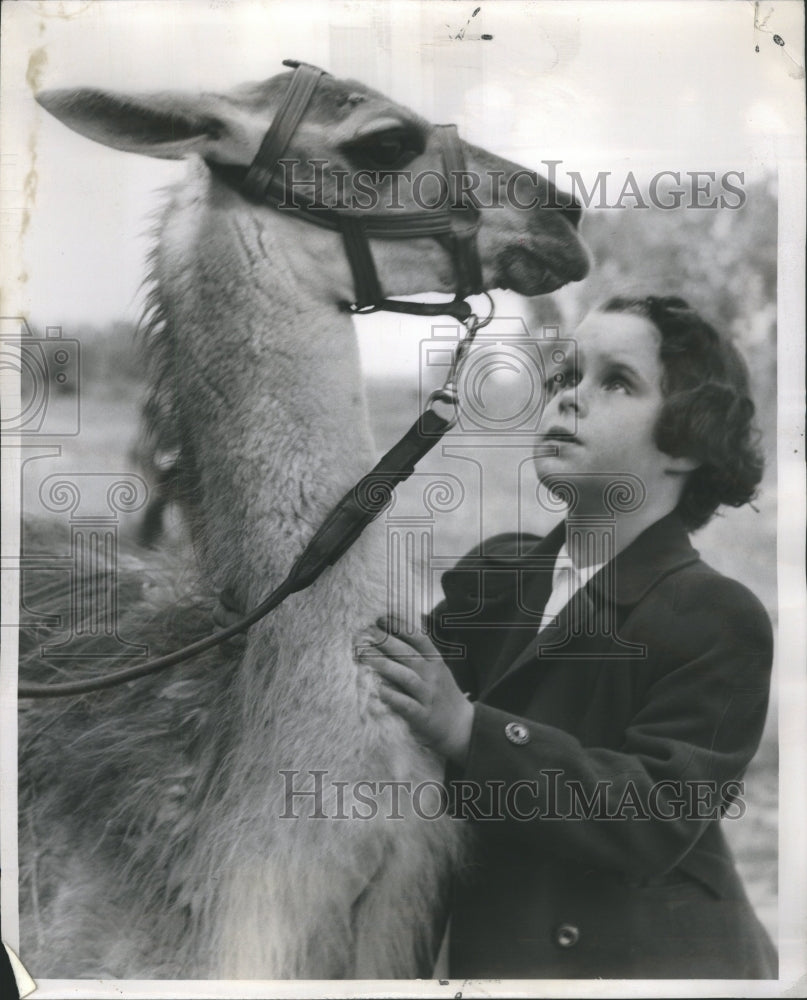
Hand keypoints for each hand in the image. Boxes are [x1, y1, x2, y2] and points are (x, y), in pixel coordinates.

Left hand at [356, 616, 473, 766]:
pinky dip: (391, 696)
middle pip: (408, 654)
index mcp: (436, 662)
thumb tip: (393, 635)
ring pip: (405, 676)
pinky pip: (406, 704)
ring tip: (364, 655)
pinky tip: (377, 689)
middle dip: (386, 641)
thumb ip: (420, 655)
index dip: (400, 626)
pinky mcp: (423, 715)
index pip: (419, 638)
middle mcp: (433, 676)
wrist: (462, 727)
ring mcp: (428, 695)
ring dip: (384, 665)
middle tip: (366, 633)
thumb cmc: (443, 695)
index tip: (381, 618)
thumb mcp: (437, 670)